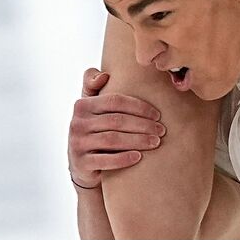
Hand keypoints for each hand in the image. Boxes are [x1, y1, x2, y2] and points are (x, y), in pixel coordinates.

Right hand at [68, 68, 166, 188]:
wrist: (80, 163)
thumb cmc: (94, 129)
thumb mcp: (91, 106)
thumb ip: (93, 84)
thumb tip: (104, 75)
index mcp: (82, 105)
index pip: (115, 101)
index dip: (139, 106)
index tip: (157, 115)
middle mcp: (77, 122)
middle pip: (117, 120)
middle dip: (143, 125)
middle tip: (161, 130)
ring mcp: (77, 143)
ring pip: (113, 139)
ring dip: (138, 140)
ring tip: (155, 142)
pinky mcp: (81, 163)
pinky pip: (106, 160)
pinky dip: (124, 158)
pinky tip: (139, 157)